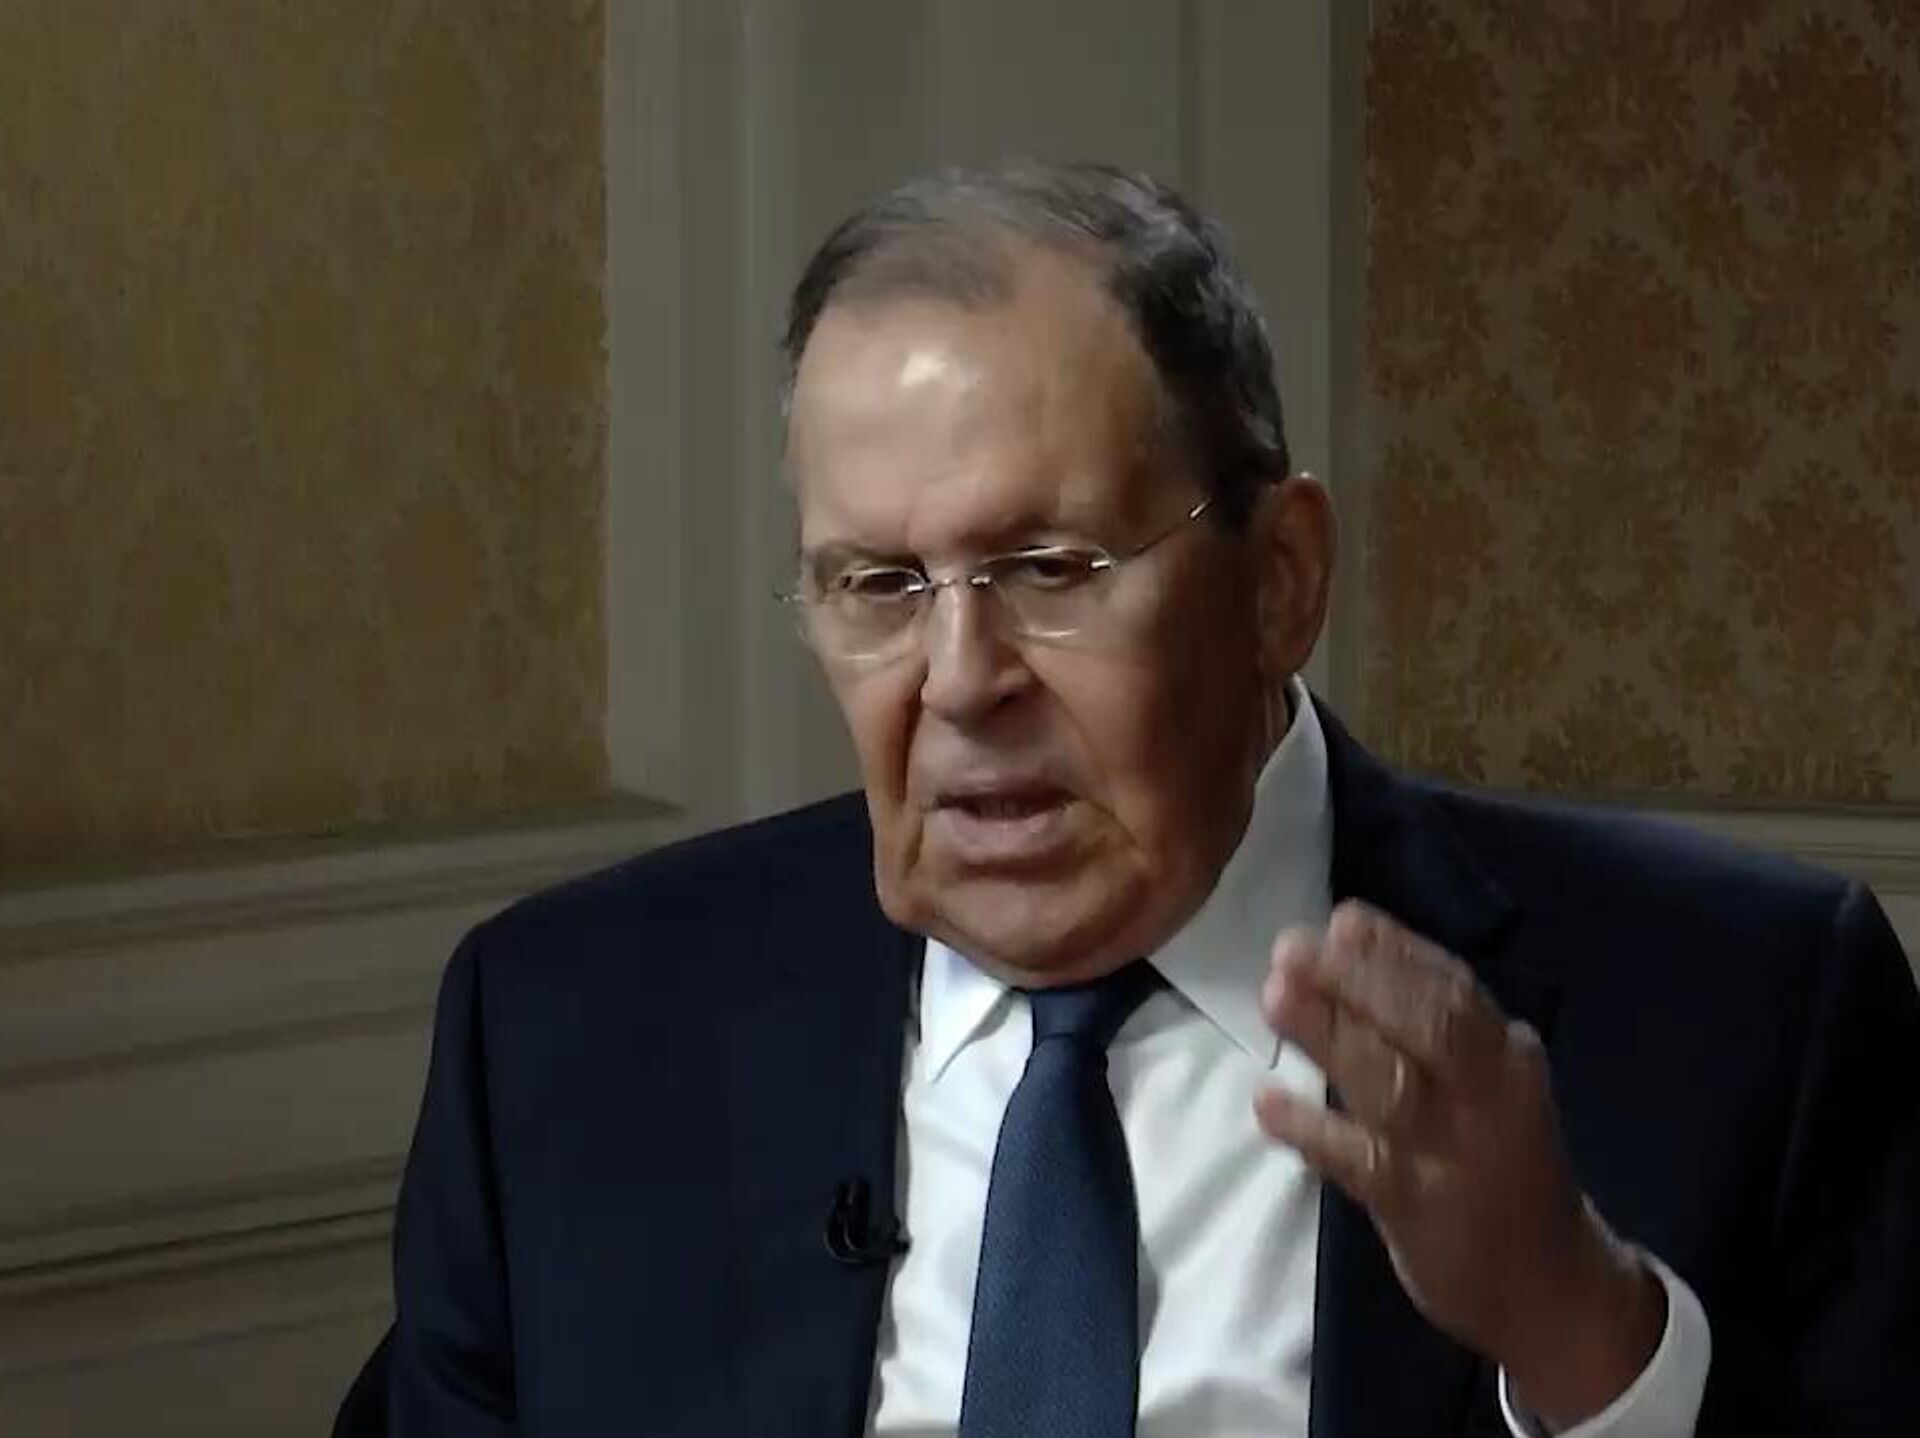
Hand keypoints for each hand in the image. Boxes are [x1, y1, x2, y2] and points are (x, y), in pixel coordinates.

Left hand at [1254, 901, 1663, 1429]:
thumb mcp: (1492, 1083)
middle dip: (1357, 981)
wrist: (1549, 1286)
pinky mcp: (1417, 1208)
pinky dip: (1309, 1130)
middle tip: (1290, 949)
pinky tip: (1266, 1104)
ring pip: (1390, 1083)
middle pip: (1426, 1026)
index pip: (1454, 988)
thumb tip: (1350, 932)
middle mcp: (1490, 1098)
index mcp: (1510, 1059)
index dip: (1396, 950)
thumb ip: (1433, 1017)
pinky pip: (1357, 1161)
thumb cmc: (1503, 1163)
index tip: (1342, 918)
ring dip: (1328, 1036)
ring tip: (1273, 999)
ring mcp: (1453, 1154)